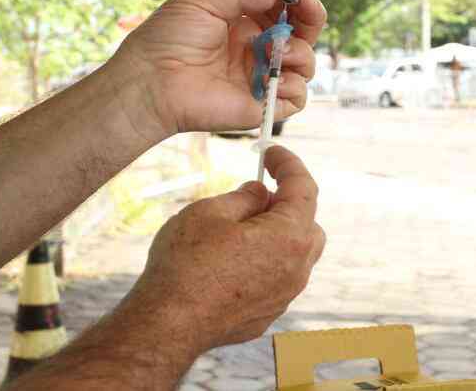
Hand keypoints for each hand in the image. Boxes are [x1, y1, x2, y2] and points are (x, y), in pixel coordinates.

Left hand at [115, 0, 326, 133]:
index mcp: (244, 26)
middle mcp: (256, 52)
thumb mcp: (203, 3)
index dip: (298, 2)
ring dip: (300, 52)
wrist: (150, 80)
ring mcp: (260, 80)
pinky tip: (271, 76)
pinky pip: (296, 99)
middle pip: (302, 37)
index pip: (284, 13)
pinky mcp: (260, 107)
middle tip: (306, 10)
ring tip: (276, 49)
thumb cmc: (167, 39)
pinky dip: (293, 86)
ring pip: (305, 66)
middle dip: (311, 20)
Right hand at [126, 146, 324, 352]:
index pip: (304, 187)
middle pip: (308, 223)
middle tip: (256, 192)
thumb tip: (260, 193)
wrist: (168, 324)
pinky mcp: (267, 314)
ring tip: (240, 227)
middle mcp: (297, 269)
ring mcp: (284, 296)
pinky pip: (277, 279)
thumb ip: (244, 197)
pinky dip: (265, 262)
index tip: (271, 152)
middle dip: (287, 203)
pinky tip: (233, 260)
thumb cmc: (186, 265)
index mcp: (289, 236)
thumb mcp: (211, 212)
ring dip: (277, 235)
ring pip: (295, 255)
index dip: (288, 163)